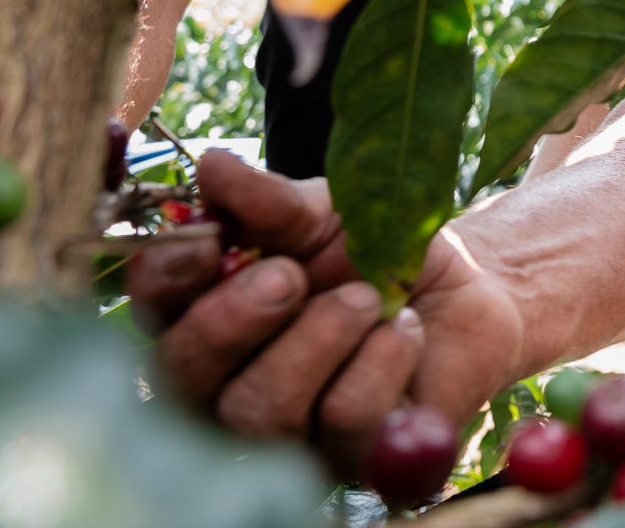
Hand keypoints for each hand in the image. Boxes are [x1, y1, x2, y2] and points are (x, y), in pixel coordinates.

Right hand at [126, 150, 527, 474]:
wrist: (471, 289)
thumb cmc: (378, 251)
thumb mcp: (326, 212)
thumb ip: (269, 199)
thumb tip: (210, 166)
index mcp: (207, 312)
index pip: (153, 309)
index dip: (165, 280)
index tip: (205, 244)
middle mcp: (228, 382)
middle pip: (185, 376)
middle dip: (231, 321)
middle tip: (287, 275)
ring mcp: (286, 431)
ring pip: (260, 410)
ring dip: (317, 340)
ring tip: (364, 296)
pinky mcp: (348, 457)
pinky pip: (341, 421)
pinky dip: (378, 363)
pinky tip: (404, 330)